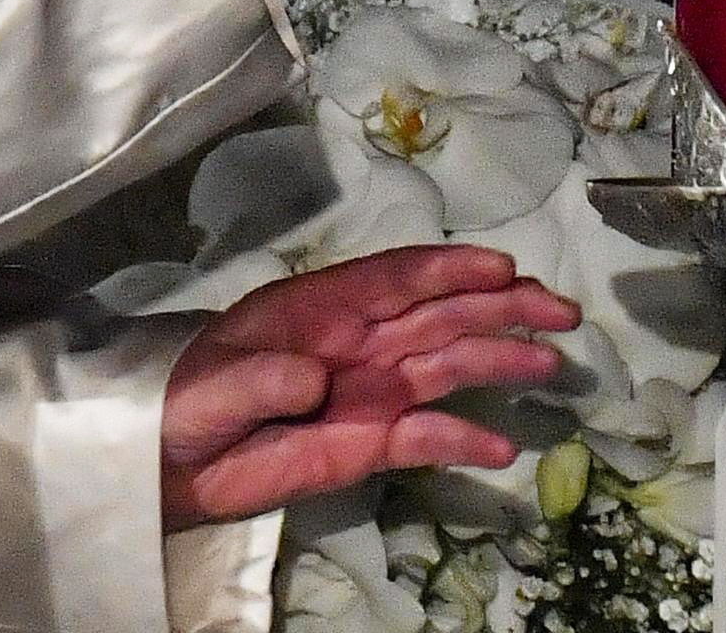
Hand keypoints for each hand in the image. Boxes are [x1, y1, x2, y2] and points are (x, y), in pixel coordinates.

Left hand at [159, 244, 577, 529]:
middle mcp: (359, 342)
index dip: (451, 270)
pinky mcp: (367, 444)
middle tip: (561, 309)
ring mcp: (369, 391)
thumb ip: (260, 377)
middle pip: (441, 315)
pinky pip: (425, 437)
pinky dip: (461, 440)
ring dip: (498, 361)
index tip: (504, 267)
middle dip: (501, 306)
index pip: (397, 279)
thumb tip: (313, 377)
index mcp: (321, 309)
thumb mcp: (212, 385)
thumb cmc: (183, 400)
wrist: (165, 459)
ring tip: (550, 363)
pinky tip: (501, 446)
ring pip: (447, 366)